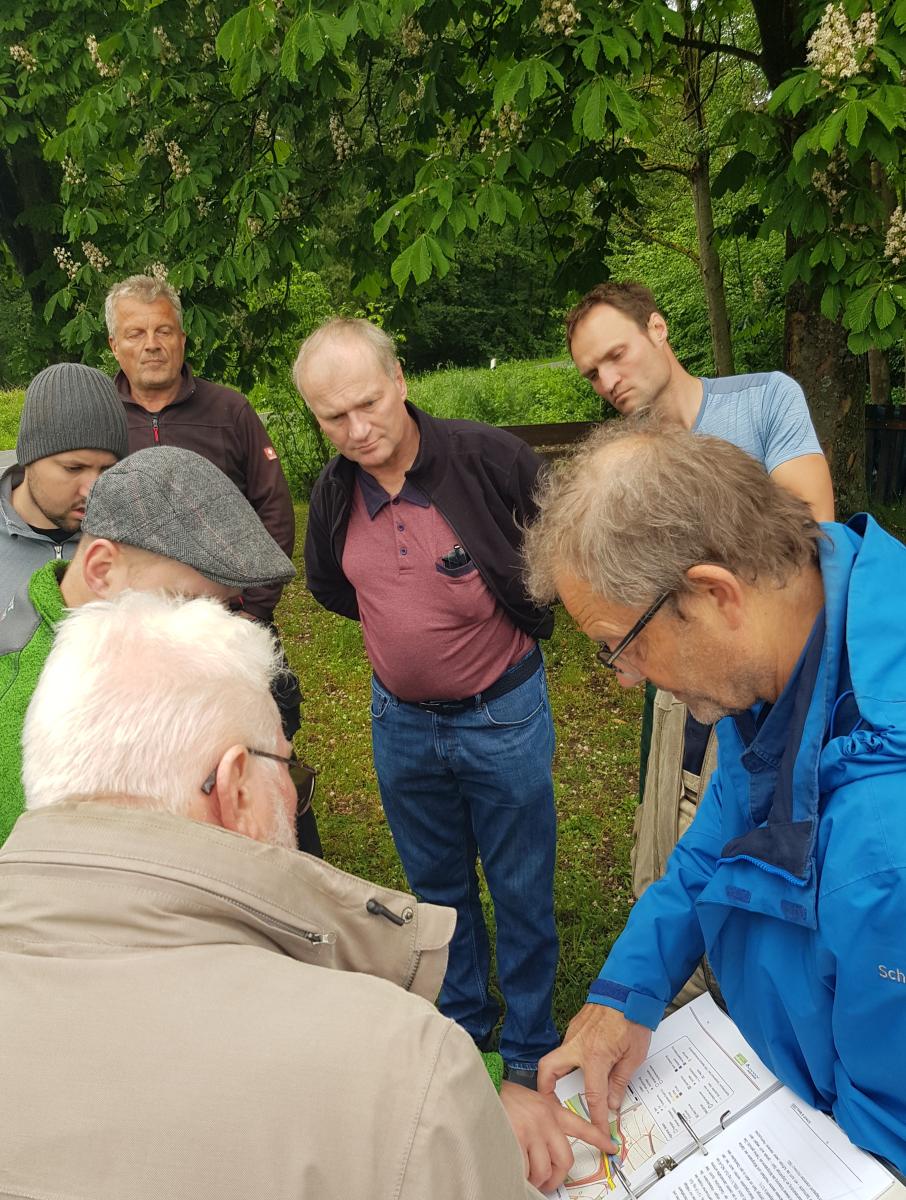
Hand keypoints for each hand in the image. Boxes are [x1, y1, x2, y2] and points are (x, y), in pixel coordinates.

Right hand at [499, 1081, 612, 1193]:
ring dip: (536, 1179)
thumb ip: (544, 1121)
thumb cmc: (501, 1097)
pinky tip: (513, 1167)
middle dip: (556, 1177)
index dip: (599, 1138)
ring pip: (544, 1170)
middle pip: (564, 1160)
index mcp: (550, 1109)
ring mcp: (530, 1131)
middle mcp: (544, 1120)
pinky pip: (525, 1171)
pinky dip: (520, 1175)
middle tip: (548, 1182)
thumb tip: (549, 1152)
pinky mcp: (515, 1140)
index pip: (581, 1126)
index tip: (611, 1146)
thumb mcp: (529, 1102)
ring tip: (526, 1175)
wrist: (478, 1089)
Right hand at [537, 1004, 651, 1148]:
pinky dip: (571, 1058)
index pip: (593, 1095)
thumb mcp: (634, 1055)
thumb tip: (611, 1101)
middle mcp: (577, 1044)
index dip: (595, 1116)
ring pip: (558, 1057)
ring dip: (561, 1073)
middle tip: (554, 1105)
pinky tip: (584, 1062)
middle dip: (546, 1090)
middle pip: (548, 1070)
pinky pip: (567, 1045)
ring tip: (575, 1085)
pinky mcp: (575, 1025)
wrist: (628, 989)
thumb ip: (619, 1080)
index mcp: (594, 1056)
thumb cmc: (633, 1019)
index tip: (597, 1130)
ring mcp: (573, 1033)